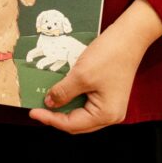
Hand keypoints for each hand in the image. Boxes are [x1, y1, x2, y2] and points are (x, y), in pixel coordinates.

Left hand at [29, 0, 161, 134]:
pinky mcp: (108, 95)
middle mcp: (110, 115)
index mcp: (106, 115)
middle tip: (37, 108)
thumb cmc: (108, 56)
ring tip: (46, 101)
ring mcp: (111, 106)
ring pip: (81, 114)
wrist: (129, 38)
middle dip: (57, 117)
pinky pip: (87, 103)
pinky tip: (60, 92)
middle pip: (77, 123)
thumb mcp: (81, 75)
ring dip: (64, 108)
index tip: (32, 112)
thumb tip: (49, 104)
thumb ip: (63, 92)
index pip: (72, 125)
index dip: (50, 119)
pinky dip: (72, 100)